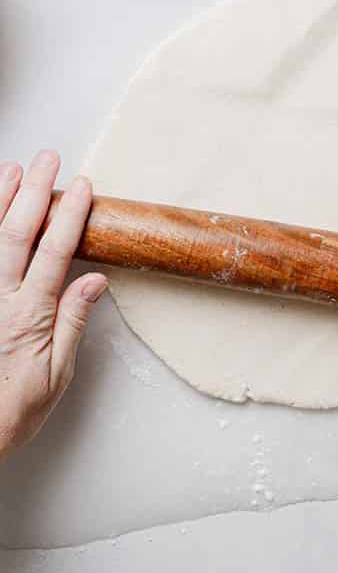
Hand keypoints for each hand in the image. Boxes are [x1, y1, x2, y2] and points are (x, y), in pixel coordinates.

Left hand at [0, 152, 106, 460]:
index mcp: (28, 317)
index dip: (70, 215)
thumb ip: (72, 324)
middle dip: (36, 192)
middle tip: (48, 159)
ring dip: (2, 201)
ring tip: (12, 170)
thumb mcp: (55, 379)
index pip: (54, 252)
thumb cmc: (7, 414)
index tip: (83, 186)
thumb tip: (94, 281)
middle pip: (18, 234)